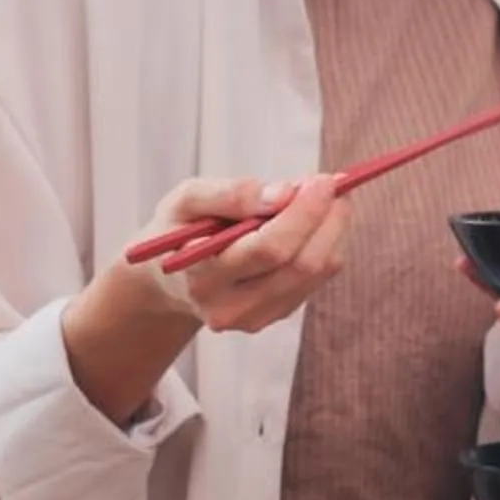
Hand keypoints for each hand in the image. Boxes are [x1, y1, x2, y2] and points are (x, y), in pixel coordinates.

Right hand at [145, 174, 354, 335]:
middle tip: (330, 183)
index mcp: (203, 276)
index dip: (303, 213)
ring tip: (317, 197)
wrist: (169, 279)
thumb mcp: (186, 200)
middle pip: (301, 264)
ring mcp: (257, 318)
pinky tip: (308, 222)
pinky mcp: (276, 316)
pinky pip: (318, 278)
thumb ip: (230, 194)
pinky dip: (324, 243)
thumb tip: (286, 192)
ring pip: (317, 271)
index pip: (269, 249)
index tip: (320, 181)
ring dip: (331, 228)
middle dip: (325, 218)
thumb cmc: (178, 231)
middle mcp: (231, 306)